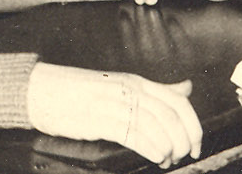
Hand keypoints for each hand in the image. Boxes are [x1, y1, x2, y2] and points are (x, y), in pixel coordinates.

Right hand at [26, 66, 201, 167]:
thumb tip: (186, 88)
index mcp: (137, 82)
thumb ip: (155, 90)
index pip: (178, 100)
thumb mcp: (122, 85)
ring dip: (168, 148)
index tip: (197, 144)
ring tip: (167, 158)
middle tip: (184, 155)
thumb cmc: (81, 91)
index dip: (194, 125)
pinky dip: (151, 148)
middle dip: (184, 140)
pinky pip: (135, 134)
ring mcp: (115, 104)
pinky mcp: (101, 120)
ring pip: (156, 126)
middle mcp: (129, 90)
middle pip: (171, 115)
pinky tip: (155, 156)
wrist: (43, 91)